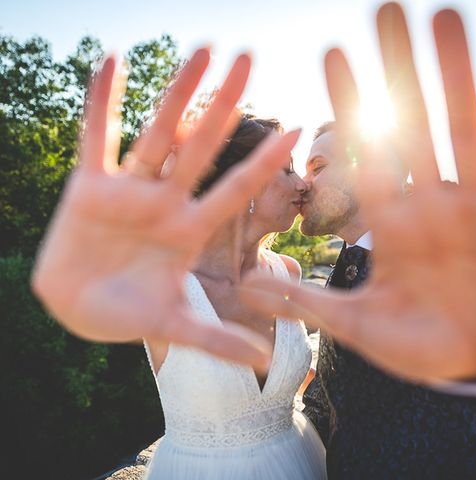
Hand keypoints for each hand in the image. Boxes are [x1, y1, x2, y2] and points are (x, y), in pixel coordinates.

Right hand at [32, 48, 300, 370]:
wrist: (76, 309)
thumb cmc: (126, 315)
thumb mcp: (173, 326)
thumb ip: (216, 342)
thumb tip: (264, 363)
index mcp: (189, 230)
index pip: (235, 188)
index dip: (264, 162)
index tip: (297, 131)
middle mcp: (165, 201)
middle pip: (201, 147)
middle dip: (223, 105)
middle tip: (248, 59)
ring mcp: (129, 190)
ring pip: (156, 134)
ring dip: (175, 93)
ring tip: (200, 52)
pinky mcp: (89, 186)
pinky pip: (97, 137)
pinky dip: (102, 103)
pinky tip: (112, 63)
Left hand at [239, 4, 475, 382]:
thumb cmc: (421, 349)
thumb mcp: (358, 328)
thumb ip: (306, 303)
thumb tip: (243, 287)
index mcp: (392, 228)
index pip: (368, 154)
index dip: (352, 104)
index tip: (331, 53)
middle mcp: (433, 207)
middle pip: (416, 126)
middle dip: (401, 70)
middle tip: (387, 9)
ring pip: (464, 130)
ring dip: (455, 75)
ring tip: (445, 16)